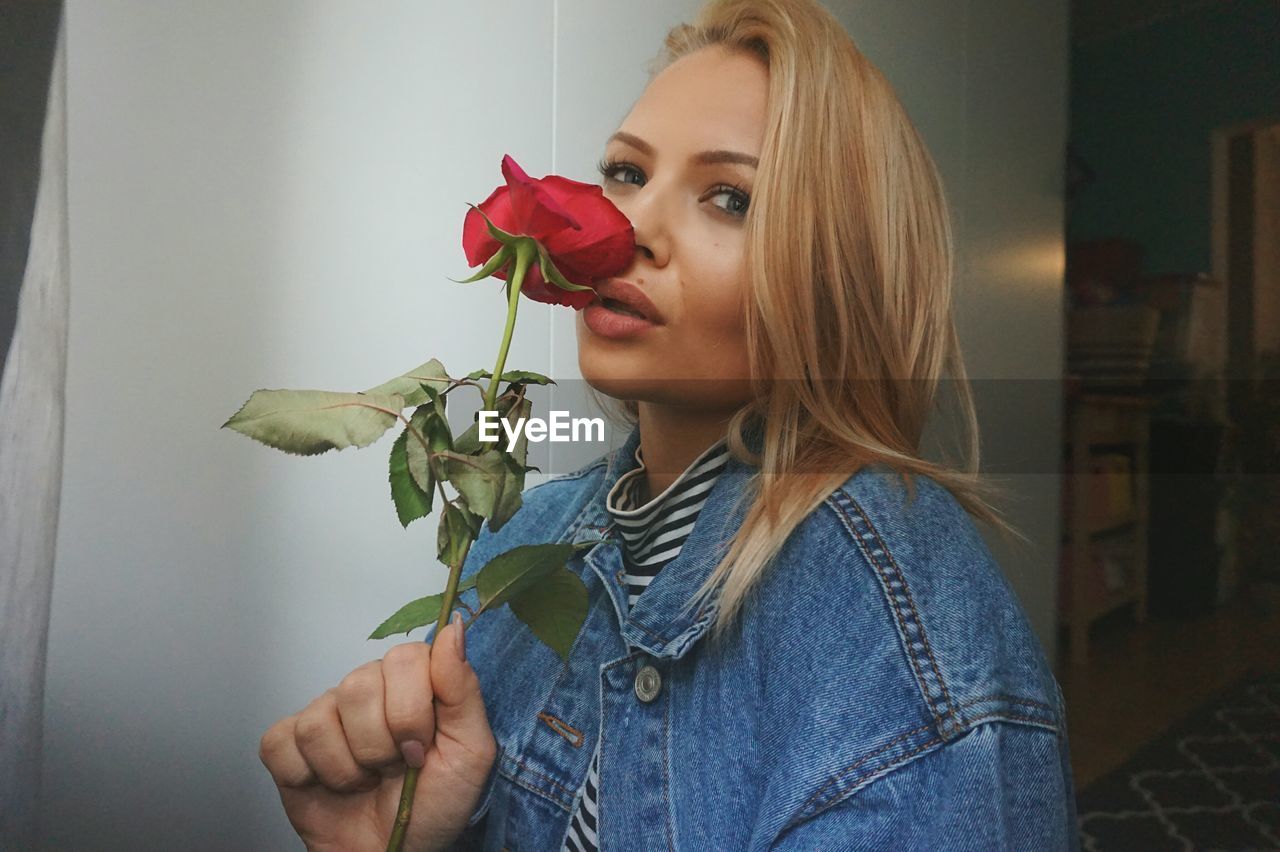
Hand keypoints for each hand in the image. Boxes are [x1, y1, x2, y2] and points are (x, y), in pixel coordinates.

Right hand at [259, 614, 496, 851]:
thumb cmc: (435, 803)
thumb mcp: (470, 751)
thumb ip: (462, 688)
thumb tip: (454, 627)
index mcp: (412, 681)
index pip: (405, 658)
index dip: (411, 711)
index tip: (421, 749)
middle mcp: (366, 688)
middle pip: (358, 687)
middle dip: (380, 744)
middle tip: (394, 768)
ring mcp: (324, 712)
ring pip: (320, 720)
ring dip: (348, 768)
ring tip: (366, 780)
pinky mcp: (286, 743)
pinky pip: (282, 743)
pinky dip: (307, 775)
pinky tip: (327, 784)